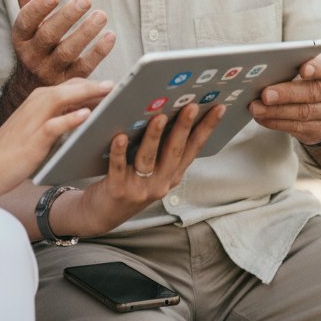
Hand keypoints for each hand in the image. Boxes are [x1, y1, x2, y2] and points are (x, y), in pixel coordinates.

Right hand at [0, 0, 115, 130]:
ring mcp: (50, 71)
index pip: (25, 21)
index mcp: (21, 37)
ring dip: (86, 33)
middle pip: (48, 35)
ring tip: (101, 16)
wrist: (32, 86)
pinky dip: (98, 53)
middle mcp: (32, 55)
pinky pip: (84, 68)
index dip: (37, 8)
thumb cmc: (35, 43)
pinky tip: (109, 37)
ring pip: (67, 52)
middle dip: (67, 17)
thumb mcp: (28, 23)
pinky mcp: (69, 83)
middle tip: (85, 0)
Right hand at [0, 78, 113, 196]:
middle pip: (72, 86)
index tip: (120, 85)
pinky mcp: (32, 137)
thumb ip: (61, 117)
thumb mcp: (40, 127)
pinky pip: (54, 124)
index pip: (73, 85)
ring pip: (64, 98)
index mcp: (41, 99)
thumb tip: (88, 113)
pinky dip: (70, 118)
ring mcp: (34, 118)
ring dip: (88, 93)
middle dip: (97, 85)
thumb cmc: (14, 148)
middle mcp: (38, 102)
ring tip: (111, 91)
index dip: (96, 84)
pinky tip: (86, 116)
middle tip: (125, 84)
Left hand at [61, 103, 225, 236]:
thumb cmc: (128, 183)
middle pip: (175, 151)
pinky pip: (118, 167)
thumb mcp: (152, 170)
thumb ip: (162, 148)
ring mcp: (140, 188)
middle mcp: (161, 183)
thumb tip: (169, 109)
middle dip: (184, 127)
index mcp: (172, 175)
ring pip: (148, 158)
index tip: (219, 107)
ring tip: (158, 116)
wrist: (101, 214)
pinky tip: (119, 136)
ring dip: (155, 136)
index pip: (194, 148)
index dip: (207, 128)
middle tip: (191, 106)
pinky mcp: (118, 190)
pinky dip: (119, 151)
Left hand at [248, 50, 320, 145]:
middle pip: (312, 92)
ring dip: (276, 111)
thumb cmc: (310, 76)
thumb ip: (292, 62)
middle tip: (265, 94)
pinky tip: (263, 118)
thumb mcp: (307, 63)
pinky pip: (299, 127)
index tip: (303, 70)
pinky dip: (277, 122)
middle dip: (286, 94)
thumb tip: (262, 69)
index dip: (317, 68)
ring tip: (256, 108)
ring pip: (304, 112)